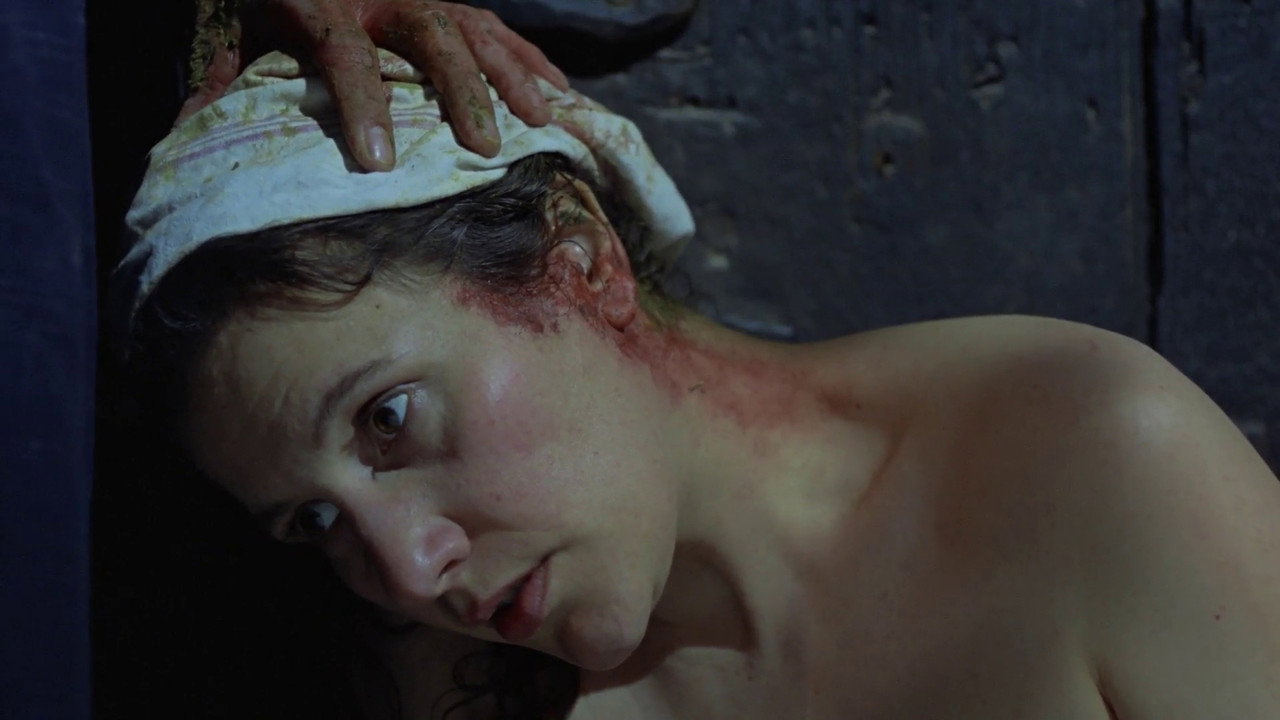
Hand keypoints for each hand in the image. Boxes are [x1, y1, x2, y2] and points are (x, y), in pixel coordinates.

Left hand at [177, 0, 570, 170]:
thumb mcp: (230, 28)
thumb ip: (221, 74)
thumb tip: (191, 131)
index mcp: (318, 2)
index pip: (344, 55)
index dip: (362, 107)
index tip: (379, 163)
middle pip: (431, 36)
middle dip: (463, 92)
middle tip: (487, 146)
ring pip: (474, 27)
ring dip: (513, 76)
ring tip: (543, 121)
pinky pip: (496, 25)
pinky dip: (529, 57)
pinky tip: (558, 90)